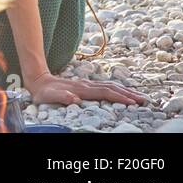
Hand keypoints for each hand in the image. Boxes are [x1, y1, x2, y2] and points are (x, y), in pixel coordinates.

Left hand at [26, 70, 149, 106]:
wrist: (38, 80)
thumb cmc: (43, 92)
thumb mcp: (49, 96)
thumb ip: (61, 96)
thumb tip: (75, 99)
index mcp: (81, 89)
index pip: (104, 93)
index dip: (118, 97)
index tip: (132, 103)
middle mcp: (86, 85)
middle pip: (111, 88)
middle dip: (128, 94)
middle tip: (144, 100)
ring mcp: (87, 84)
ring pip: (110, 86)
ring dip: (125, 91)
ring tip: (139, 96)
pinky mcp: (86, 85)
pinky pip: (106, 86)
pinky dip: (117, 89)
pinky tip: (123, 92)